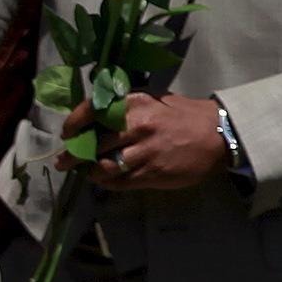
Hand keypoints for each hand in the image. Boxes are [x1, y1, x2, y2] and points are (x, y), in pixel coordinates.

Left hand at [61, 91, 229, 193]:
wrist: (218, 134)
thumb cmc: (182, 114)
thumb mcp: (152, 99)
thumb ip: (124, 107)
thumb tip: (93, 117)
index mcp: (134, 103)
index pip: (91, 111)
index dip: (73, 124)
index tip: (67, 134)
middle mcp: (137, 126)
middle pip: (93, 144)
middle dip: (74, 155)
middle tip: (64, 161)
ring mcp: (145, 152)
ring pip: (104, 167)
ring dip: (90, 172)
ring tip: (87, 172)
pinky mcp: (153, 173)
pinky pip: (121, 182)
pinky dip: (108, 183)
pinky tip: (106, 180)